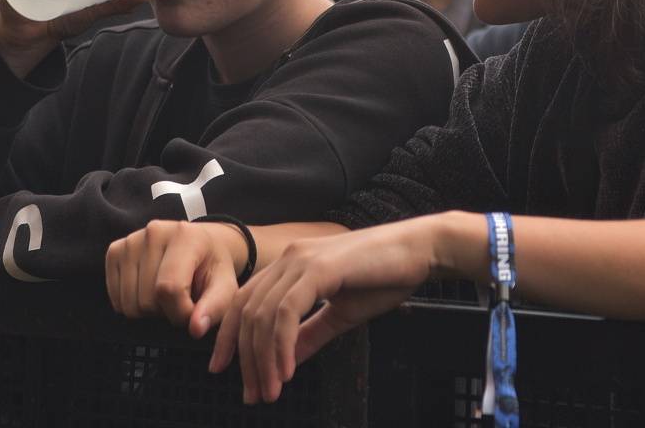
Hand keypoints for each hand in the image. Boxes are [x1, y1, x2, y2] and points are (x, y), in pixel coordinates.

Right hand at [105, 220, 245, 336]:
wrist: (202, 244)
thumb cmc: (212, 266)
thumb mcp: (225, 286)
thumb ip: (215, 307)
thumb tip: (196, 329)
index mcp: (184, 236)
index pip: (169, 289)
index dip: (181, 313)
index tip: (193, 312)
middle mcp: (153, 232)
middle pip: (146, 300)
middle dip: (166, 312)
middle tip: (181, 299)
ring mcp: (130, 240)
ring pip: (129, 303)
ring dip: (149, 310)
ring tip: (166, 294)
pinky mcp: (115, 251)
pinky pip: (115, 298)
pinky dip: (133, 304)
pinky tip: (149, 290)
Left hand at [210, 218, 438, 403]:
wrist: (419, 251)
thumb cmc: (385, 277)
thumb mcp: (340, 313)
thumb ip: (310, 334)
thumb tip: (286, 359)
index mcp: (291, 266)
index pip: (245, 303)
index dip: (230, 339)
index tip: (226, 371)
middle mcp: (290, 259)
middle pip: (248, 312)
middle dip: (246, 358)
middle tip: (253, 394)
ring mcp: (302, 261)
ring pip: (263, 315)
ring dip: (264, 359)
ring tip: (270, 390)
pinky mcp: (319, 268)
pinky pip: (286, 312)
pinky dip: (282, 345)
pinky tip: (287, 370)